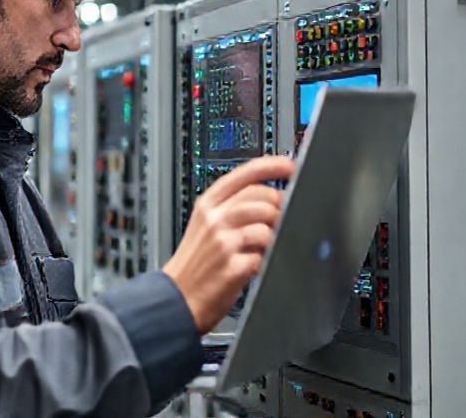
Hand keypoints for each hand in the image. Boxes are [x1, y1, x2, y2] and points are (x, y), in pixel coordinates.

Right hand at [163, 156, 294, 333]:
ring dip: (274, 234)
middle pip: (262, 197)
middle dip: (279, 206)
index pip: (245, 174)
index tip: (290, 166)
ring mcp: (223, 242)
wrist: (176, 299)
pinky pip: (264, 254)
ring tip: (266, 245)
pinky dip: (266, 258)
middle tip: (281, 218)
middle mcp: (215, 219)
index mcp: (208, 204)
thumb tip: (270, 196)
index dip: (272, 166)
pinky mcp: (233, 266)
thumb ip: (232, 207)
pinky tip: (257, 263)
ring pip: (267, 224)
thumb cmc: (194, 264)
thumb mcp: (205, 225)